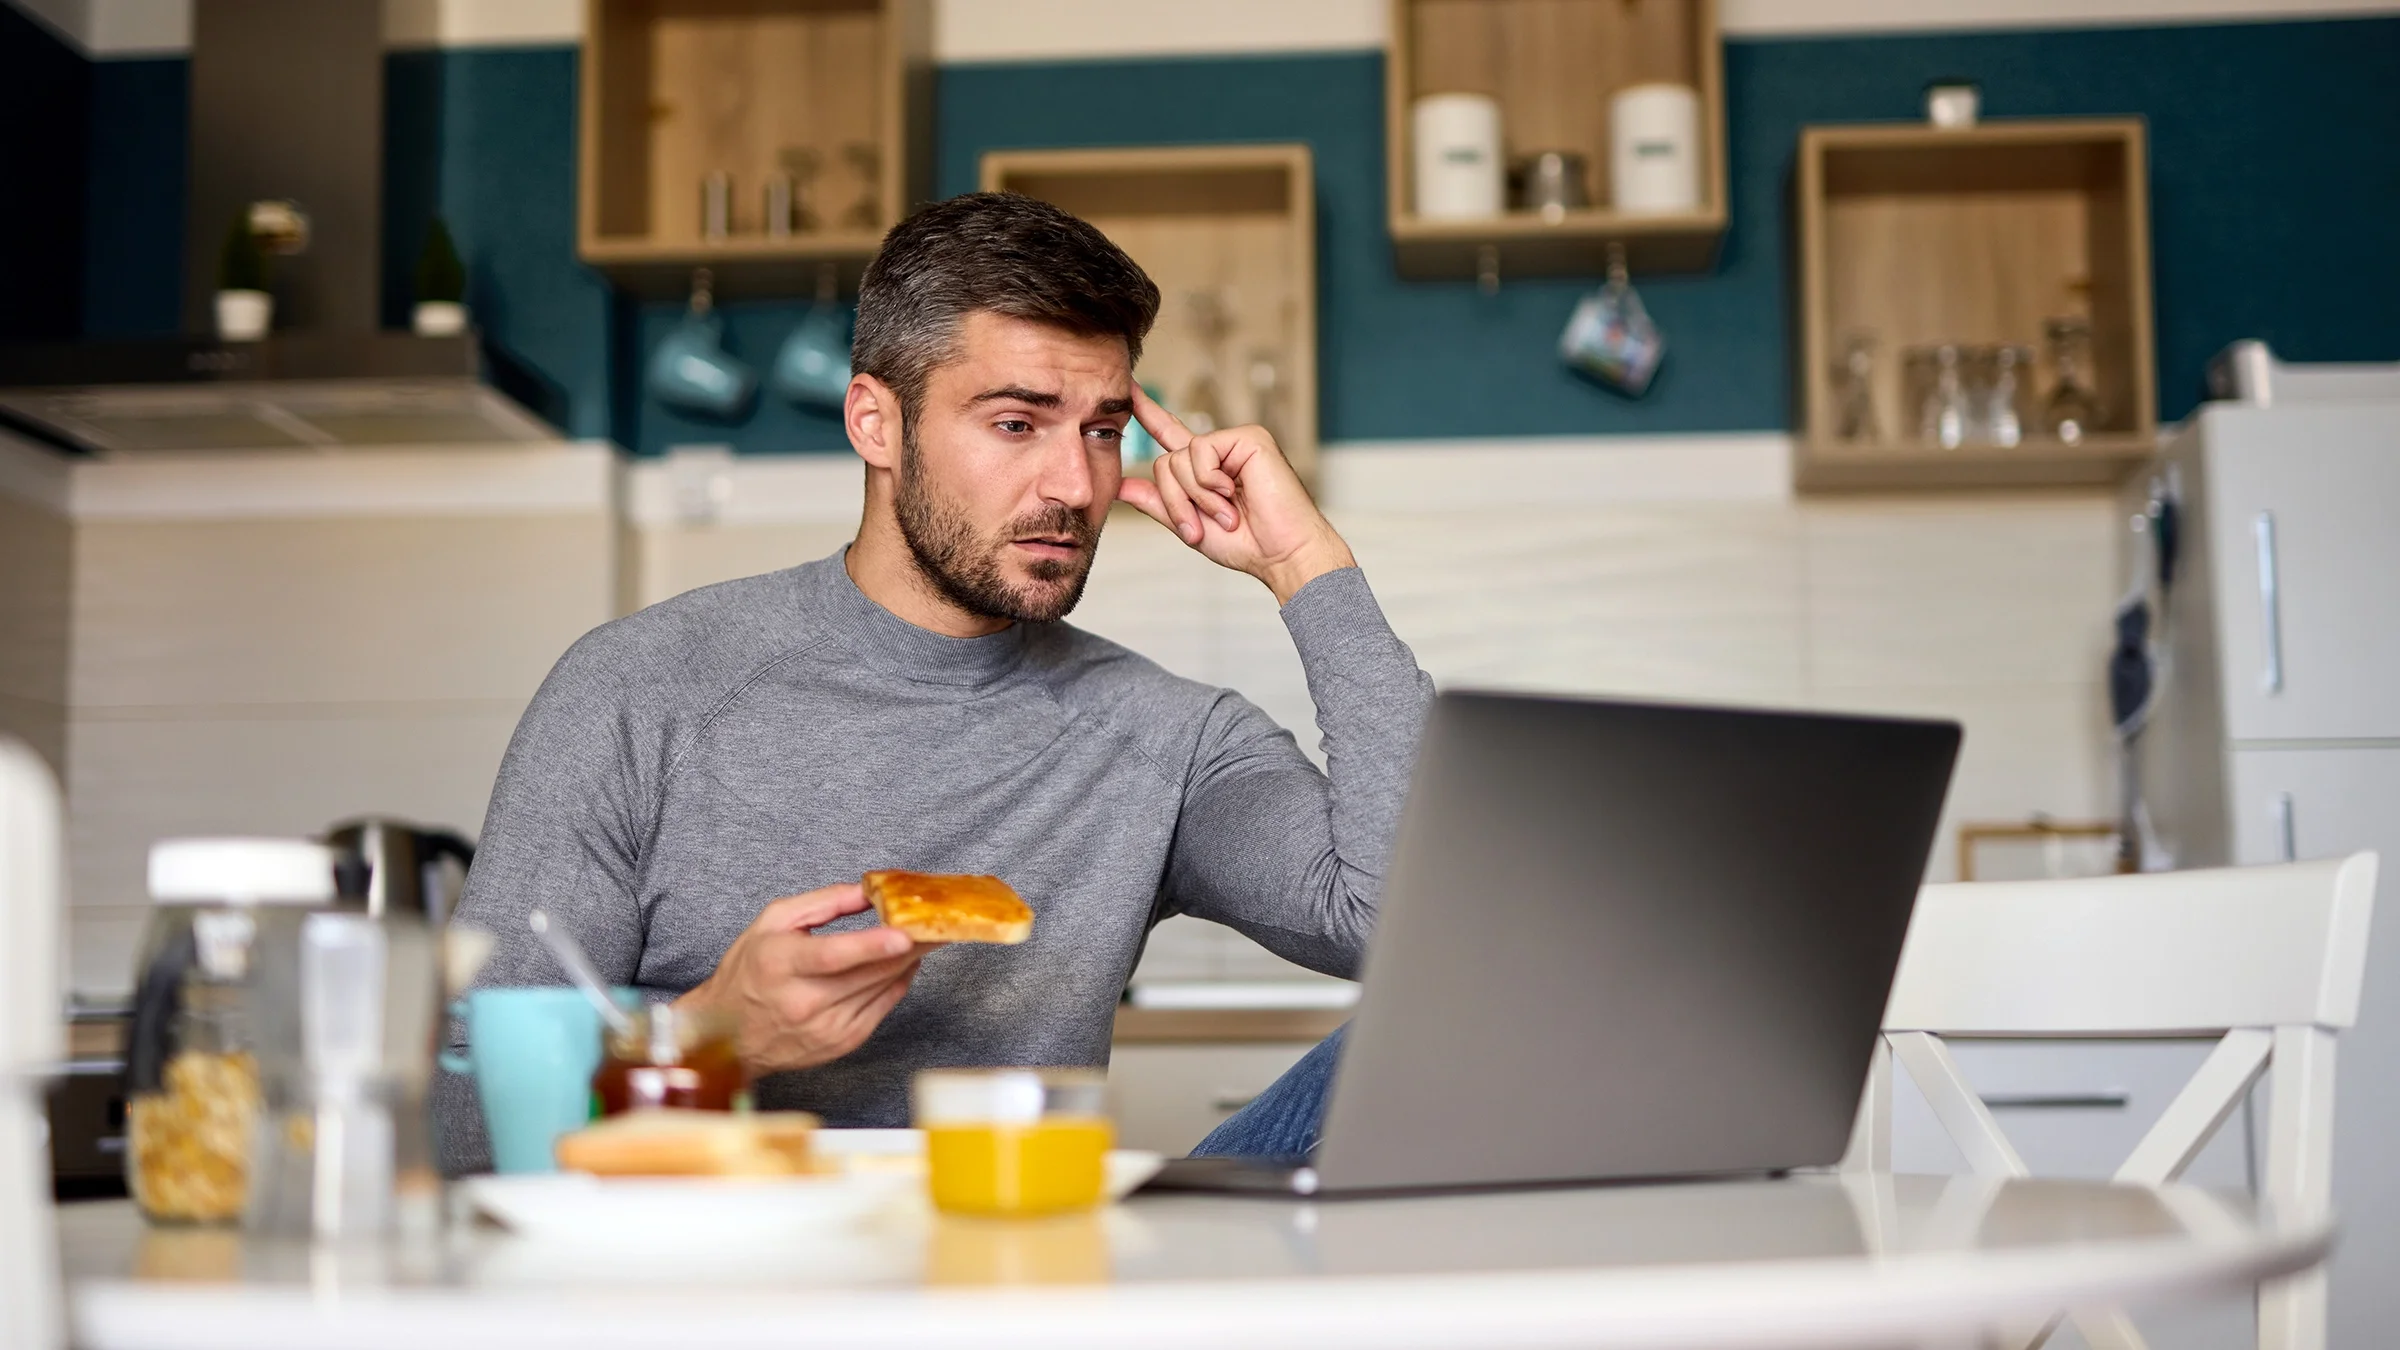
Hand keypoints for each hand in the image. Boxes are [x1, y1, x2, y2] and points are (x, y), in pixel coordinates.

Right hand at [676, 883, 922, 1076]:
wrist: (729, 1034)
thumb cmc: (750, 970)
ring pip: (882, 989)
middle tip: (938, 922)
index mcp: (780, 965)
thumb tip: (867, 890)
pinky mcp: (841, 1044)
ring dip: (908, 962)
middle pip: (868, 972)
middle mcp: (802, 1002)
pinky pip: (882, 1008)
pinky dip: (897, 982)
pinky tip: (903, 963)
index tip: (904, 934)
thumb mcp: (773, 922)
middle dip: (910, 945)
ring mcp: (824, 1028)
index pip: (833, 956)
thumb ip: (822, 903)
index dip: (871, 945)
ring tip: (927, 937)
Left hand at [1116, 386, 1356, 603]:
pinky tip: (1234, 493)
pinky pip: (1201, 451)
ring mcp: (1234, 442)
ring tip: (1227, 514)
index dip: (1148, 411)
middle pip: (1165, 463)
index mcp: (1205, 470)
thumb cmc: (1247, 544)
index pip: (1170, 434)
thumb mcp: (1189, 526)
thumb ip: (1157, 503)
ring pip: (1179, 458)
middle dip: (1177, 502)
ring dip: (1197, 497)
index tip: (1129, 387)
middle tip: (1201, 527)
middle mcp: (1218, 452)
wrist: (1282, 553)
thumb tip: (1120, 487)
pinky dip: (1210, 481)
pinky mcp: (1248, 437)